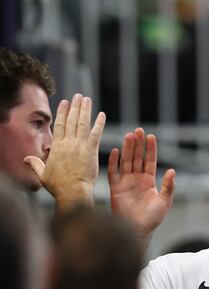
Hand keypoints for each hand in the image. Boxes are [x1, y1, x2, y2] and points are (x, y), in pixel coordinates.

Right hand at [25, 94, 105, 210]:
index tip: (65, 102)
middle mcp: (68, 143)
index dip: (62, 112)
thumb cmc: (58, 186)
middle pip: (71, 120)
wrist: (72, 192)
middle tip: (78, 95)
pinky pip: (96, 134)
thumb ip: (35, 164)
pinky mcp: (91, 151)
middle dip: (75, 106)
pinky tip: (102, 114)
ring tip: (87, 99)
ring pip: (82, 123)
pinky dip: (99, 123)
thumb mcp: (42, 174)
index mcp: (56, 147)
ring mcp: (80, 146)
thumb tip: (26, 159)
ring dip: (85, 110)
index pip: (60, 125)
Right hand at [108, 127, 175, 240]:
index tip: (151, 136)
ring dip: (127, 149)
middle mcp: (137, 179)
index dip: (150, 149)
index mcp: (149, 181)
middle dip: (138, 144)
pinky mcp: (115, 189)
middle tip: (139, 130)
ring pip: (126, 162)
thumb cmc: (152, 218)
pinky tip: (116, 151)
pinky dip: (114, 162)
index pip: (149, 161)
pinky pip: (113, 173)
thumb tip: (172, 170)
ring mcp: (125, 183)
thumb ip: (168, 186)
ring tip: (129, 136)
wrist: (138, 231)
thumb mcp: (164, 201)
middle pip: (137, 158)